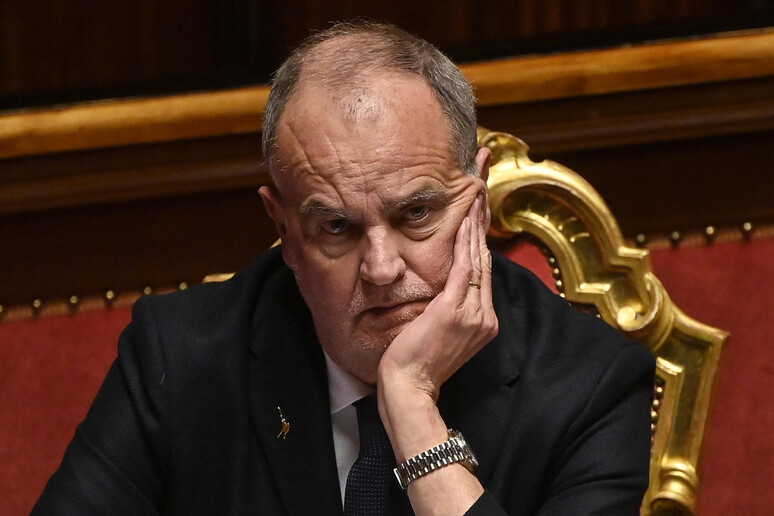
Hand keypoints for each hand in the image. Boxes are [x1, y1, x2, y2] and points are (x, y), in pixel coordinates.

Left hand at [376, 192, 496, 513]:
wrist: (409, 390)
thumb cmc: (415, 364)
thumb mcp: (436, 333)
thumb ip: (445, 309)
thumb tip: (439, 290)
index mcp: (482, 318)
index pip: (482, 266)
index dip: (481, 232)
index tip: (480, 203)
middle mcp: (484, 313)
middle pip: (485, 253)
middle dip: (484, 212)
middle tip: (483, 175)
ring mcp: (473, 312)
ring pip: (477, 255)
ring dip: (476, 217)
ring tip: (477, 184)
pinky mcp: (455, 310)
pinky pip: (463, 267)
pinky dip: (465, 240)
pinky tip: (465, 215)